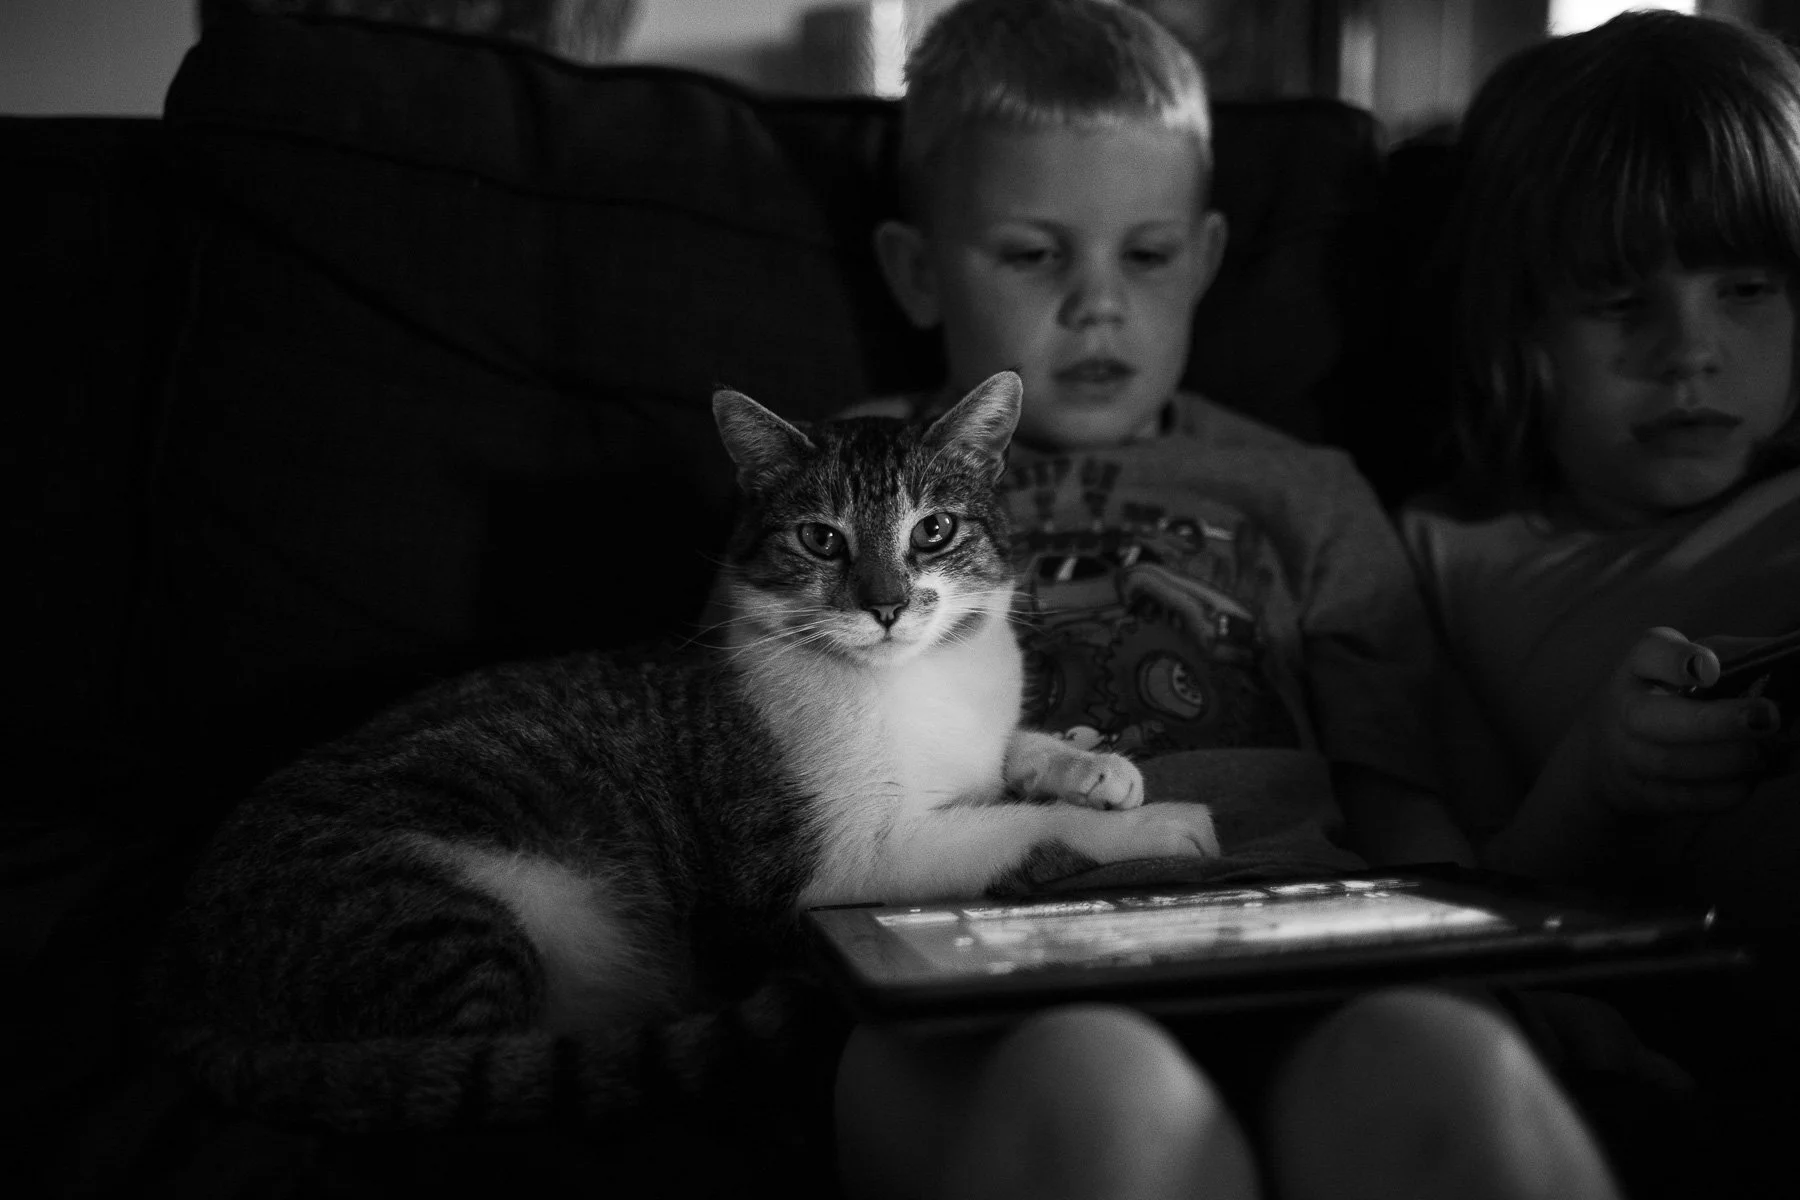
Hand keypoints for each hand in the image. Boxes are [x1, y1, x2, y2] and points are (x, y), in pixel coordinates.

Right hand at [1553, 626, 1782, 820]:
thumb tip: (1798, 662)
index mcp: (1641, 666)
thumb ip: (1739, 661)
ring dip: (1727, 760)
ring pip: (1670, 762)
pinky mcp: (1643, 793)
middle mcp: (1625, 709)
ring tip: (1766, 752)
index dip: (1677, 662)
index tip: (1709, 667)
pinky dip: (1725, 791)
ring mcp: (1628, 755)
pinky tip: (1752, 778)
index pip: (1650, 655)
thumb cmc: (1669, 699)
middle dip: (1714, 722)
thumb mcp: (1691, 669)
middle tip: (1767, 719)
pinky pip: (1683, 798)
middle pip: (1653, 718)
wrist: (1608, 753)